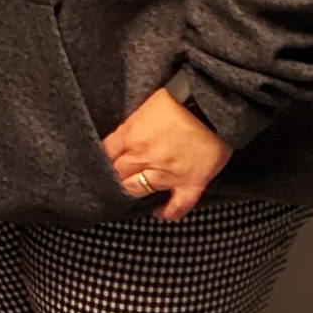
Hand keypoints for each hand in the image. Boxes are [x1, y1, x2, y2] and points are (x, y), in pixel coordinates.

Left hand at [103, 89, 233, 221]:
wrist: (213, 105)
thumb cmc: (179, 100)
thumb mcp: (145, 107)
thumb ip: (130, 126)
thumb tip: (121, 138)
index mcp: (130, 135)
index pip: (104, 154)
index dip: (101, 159)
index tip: (100, 162)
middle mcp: (145, 157)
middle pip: (117, 174)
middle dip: (112, 176)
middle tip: (112, 178)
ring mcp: (168, 173)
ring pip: (139, 190)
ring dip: (132, 191)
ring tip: (130, 191)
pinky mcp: (191, 183)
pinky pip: (177, 206)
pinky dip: (167, 212)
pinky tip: (159, 213)